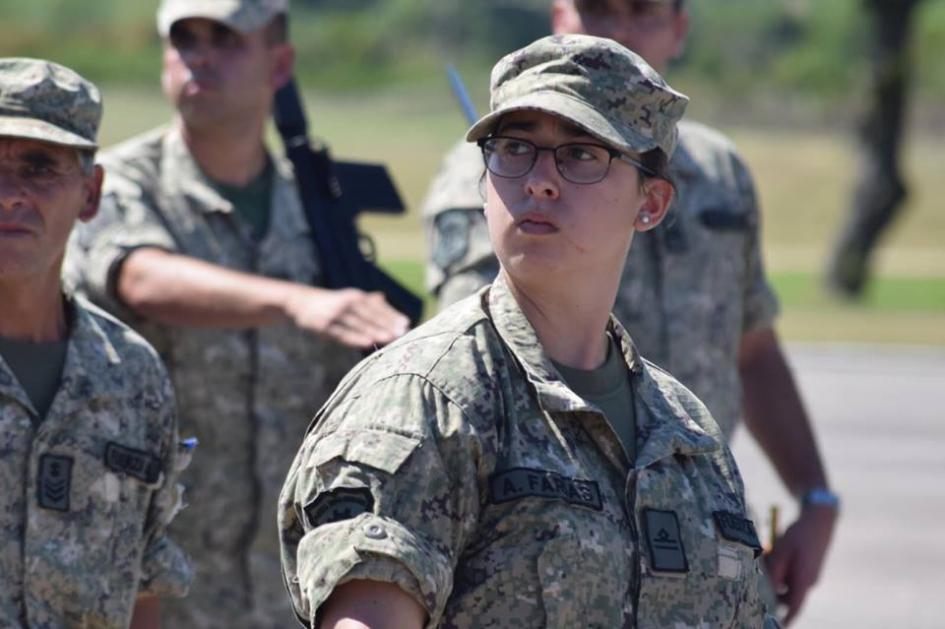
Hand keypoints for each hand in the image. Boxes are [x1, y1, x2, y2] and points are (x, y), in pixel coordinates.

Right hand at [286, 286, 410, 348]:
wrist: (298, 301)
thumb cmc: (328, 303)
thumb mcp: (346, 298)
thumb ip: (364, 300)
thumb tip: (382, 297)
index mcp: (355, 296)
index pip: (377, 307)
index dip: (392, 315)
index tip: (407, 323)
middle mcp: (347, 303)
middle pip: (371, 314)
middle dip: (387, 324)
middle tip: (403, 332)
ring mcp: (335, 314)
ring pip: (358, 323)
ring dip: (375, 330)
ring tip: (390, 338)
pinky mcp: (324, 325)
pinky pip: (342, 333)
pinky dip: (355, 338)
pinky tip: (367, 342)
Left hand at [765, 504, 837, 624]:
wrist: (819, 520)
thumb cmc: (798, 535)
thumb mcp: (781, 552)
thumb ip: (774, 572)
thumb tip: (767, 588)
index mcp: (804, 581)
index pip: (794, 608)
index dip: (786, 619)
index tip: (778, 626)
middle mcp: (809, 582)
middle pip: (786, 595)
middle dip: (771, 589)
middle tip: (758, 576)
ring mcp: (810, 575)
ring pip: (787, 582)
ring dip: (775, 576)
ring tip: (767, 556)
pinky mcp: (808, 568)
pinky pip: (791, 574)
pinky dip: (781, 568)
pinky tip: (773, 551)